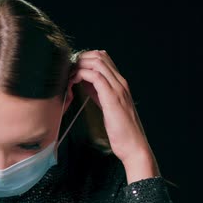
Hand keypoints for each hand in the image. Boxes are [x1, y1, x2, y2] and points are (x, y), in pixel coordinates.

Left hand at [70, 50, 159, 181]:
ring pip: (98, 63)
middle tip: (68, 70)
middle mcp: (120, 83)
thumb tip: (84, 80)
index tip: (73, 68)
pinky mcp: (112, 98)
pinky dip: (81, 75)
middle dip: (80, 59)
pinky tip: (74, 82)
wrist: (134, 146)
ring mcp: (118, 89)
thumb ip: (98, 91)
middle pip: (100, 56)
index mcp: (120, 84)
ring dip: (80, 66)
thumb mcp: (107, 105)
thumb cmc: (121, 130)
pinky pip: (96, 77)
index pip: (103, 58)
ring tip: (69, 76)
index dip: (85, 58)